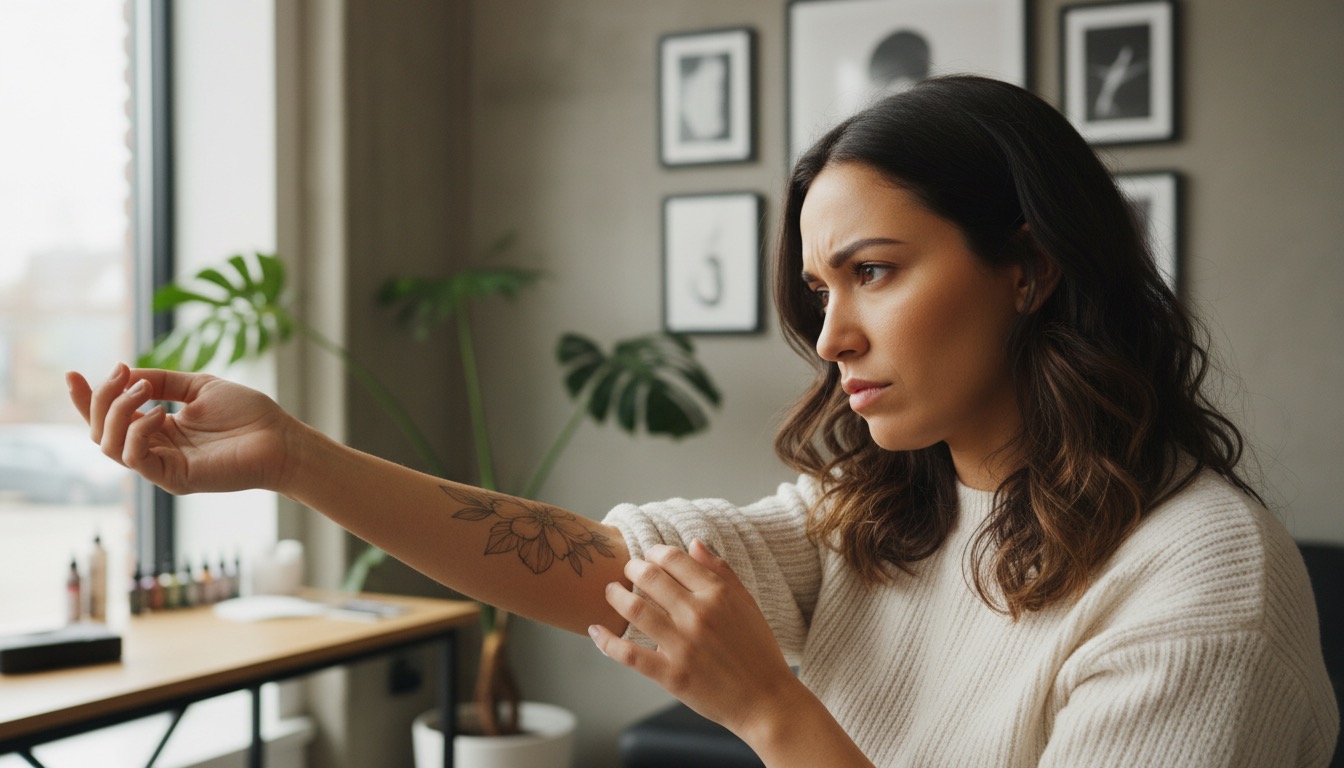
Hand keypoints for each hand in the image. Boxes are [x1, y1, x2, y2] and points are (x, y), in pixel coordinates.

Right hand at [66, 364, 296, 494]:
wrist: (282, 438)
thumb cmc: (249, 415)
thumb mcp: (200, 386)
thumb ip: (164, 380)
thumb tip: (128, 373)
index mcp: (158, 429)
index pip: (108, 418)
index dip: (85, 399)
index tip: (71, 374)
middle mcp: (154, 450)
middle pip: (99, 431)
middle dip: (100, 399)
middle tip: (121, 374)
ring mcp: (162, 467)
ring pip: (109, 445)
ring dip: (117, 411)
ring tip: (144, 389)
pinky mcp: (174, 479)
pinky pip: (135, 459)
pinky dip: (137, 433)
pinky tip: (159, 413)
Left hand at [588, 540, 808, 739]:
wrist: (766, 701)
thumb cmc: (758, 651)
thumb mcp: (747, 604)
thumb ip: (721, 572)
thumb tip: (693, 544)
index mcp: (719, 594)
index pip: (675, 559)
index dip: (655, 552)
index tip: (649, 556)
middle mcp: (698, 615)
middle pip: (650, 578)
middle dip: (632, 568)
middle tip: (626, 570)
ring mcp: (683, 646)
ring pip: (635, 610)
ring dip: (615, 596)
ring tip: (609, 591)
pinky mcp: (671, 675)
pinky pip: (629, 654)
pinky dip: (606, 641)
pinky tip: (595, 629)